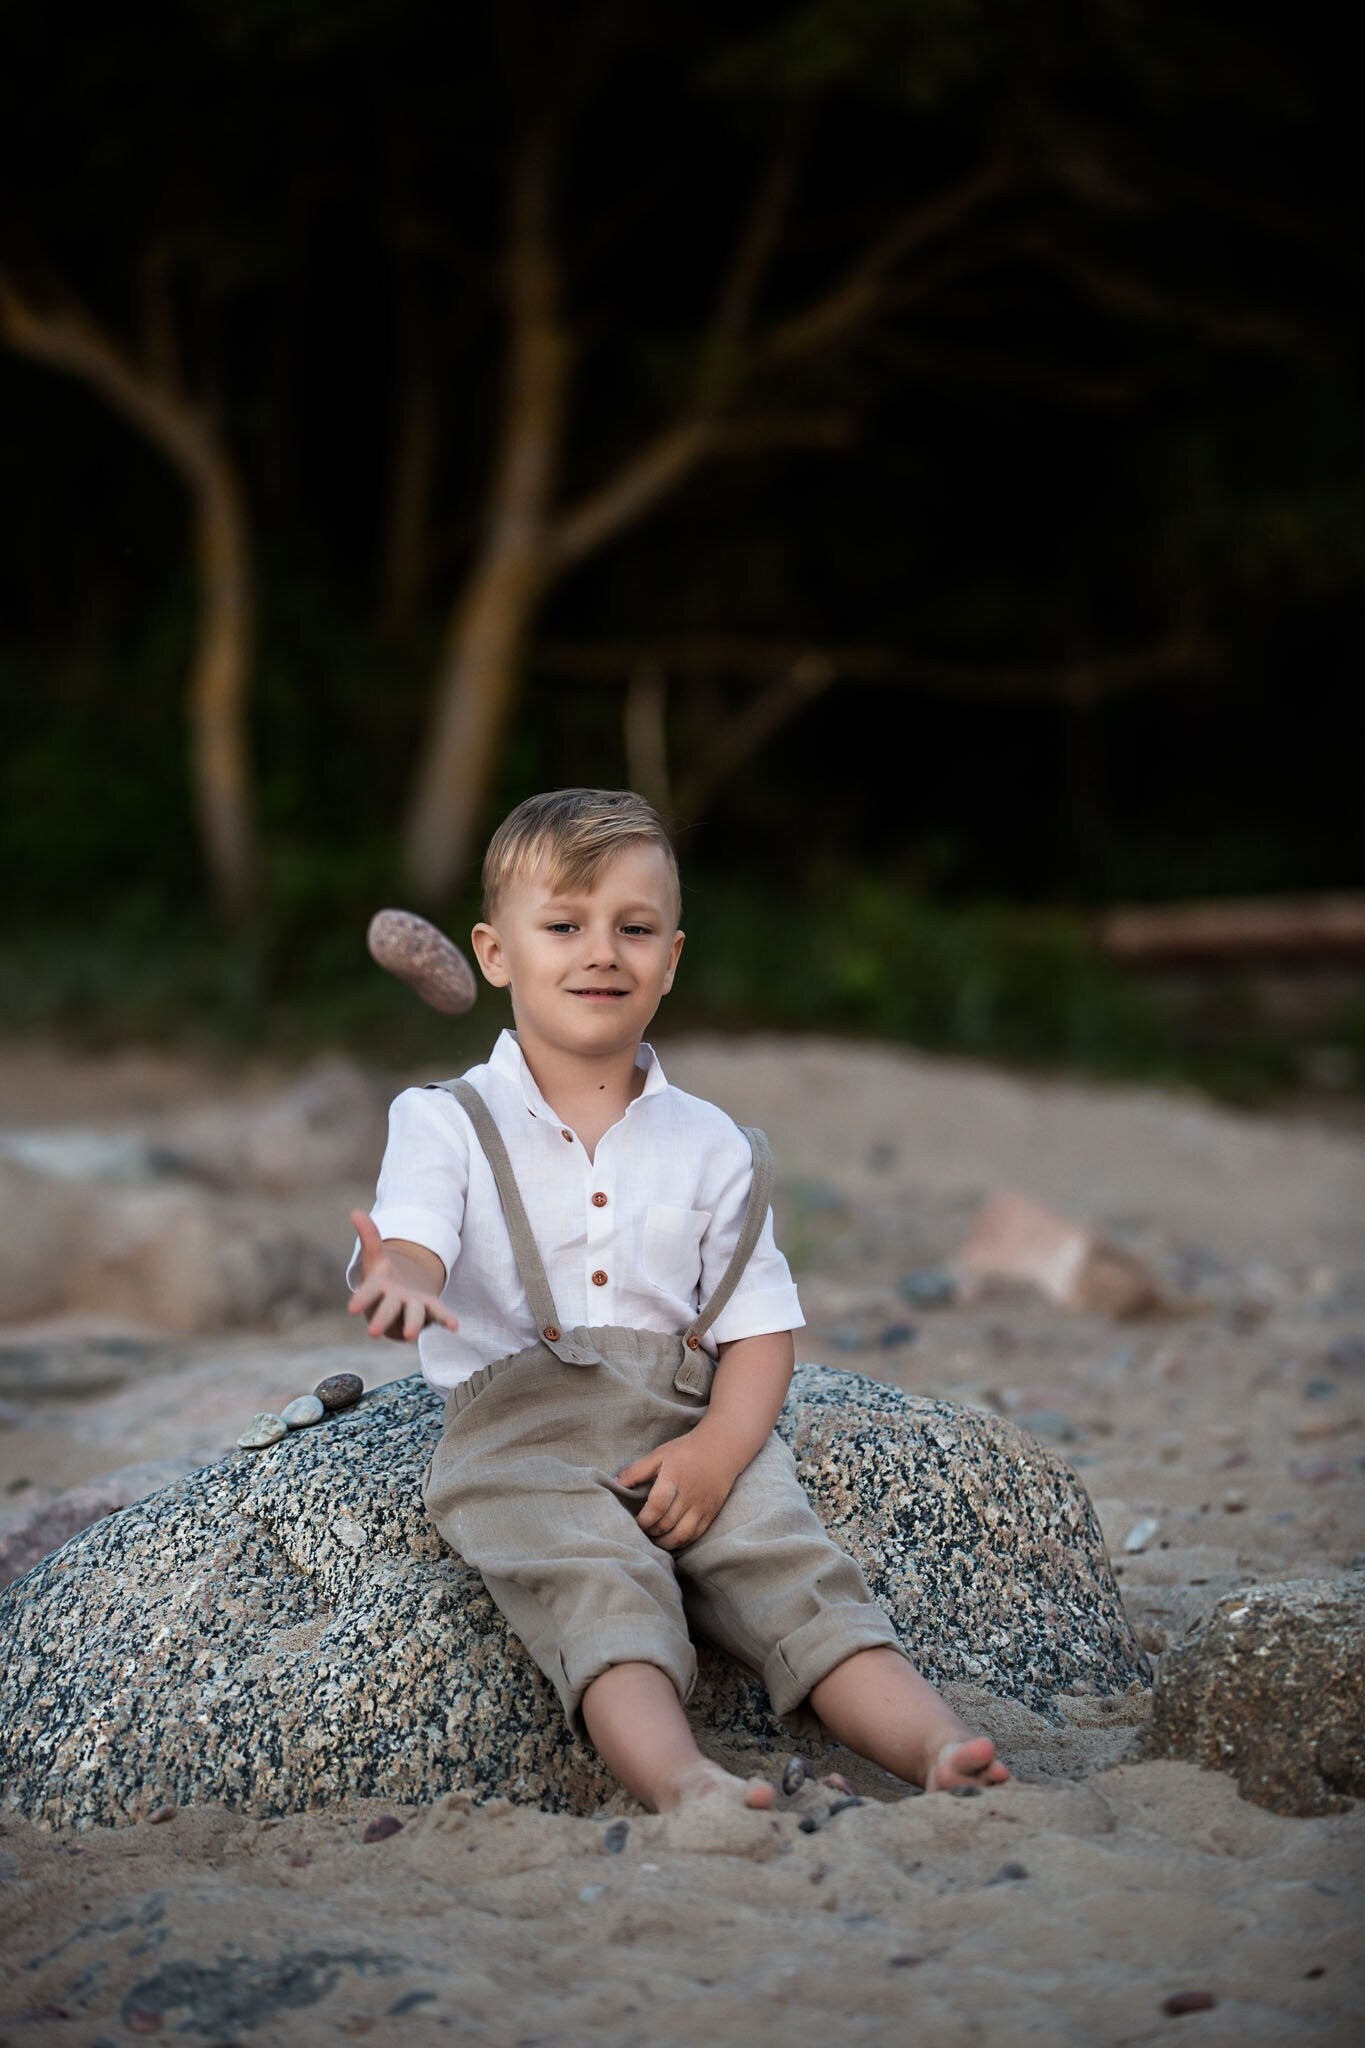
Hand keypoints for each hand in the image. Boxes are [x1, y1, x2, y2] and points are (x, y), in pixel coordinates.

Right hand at [347, 1210, 458, 1342]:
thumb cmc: (384, 1279)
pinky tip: (454, 1326)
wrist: (400, 1298)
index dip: (360, 1300)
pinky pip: (438, 1315)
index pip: (367, 1294)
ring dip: (412, 1324)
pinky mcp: (430, 1309)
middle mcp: (393, 1303)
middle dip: (381, 1320)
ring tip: (409, 1335)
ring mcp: (412, 1308)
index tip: (352, 1309)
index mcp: (377, 1290)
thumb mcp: (376, 1256)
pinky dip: (445, 1319)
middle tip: (373, 1332)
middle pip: (386, 1310)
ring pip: (412, 1316)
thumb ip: (369, 1235)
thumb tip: (355, 1211)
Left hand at [617, 1424, 741, 1551]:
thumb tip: (615, 1484)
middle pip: (666, 1524)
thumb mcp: (660, 1454)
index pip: (657, 1506)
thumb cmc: (686, 1451)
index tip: (634, 1522)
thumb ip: (637, 1470)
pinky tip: (669, 1539)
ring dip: (663, 1542)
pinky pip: (694, 1536)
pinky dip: (680, 1542)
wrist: (721, 1449)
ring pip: (681, 1535)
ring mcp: (702, 1506)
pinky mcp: (711, 1514)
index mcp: (675, 1477)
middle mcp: (690, 1494)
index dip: (642, 1519)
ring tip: (653, 1538)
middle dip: (649, 1532)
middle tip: (640, 1532)